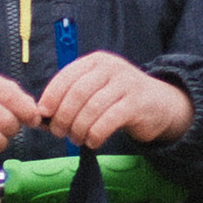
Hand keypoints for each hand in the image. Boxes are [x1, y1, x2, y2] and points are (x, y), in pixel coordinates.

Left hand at [35, 50, 191, 150]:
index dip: (51, 96)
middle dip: (63, 116)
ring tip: (76, 139)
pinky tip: (92, 142)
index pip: (67, 76)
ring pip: (92, 108)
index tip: (43, 114)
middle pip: (77, 93)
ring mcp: (125, 84)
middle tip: (59, 132)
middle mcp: (110, 68)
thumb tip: (42, 117)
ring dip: (79, 128)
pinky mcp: (136, 103)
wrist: (160, 103)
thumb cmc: (118, 99)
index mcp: (95, 61)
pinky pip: (109, 120)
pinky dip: (95, 134)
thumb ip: (72, 98)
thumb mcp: (96, 90)